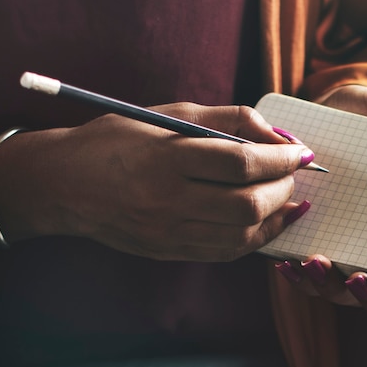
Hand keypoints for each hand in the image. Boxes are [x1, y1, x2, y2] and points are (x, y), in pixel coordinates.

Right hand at [0, 103, 314, 260]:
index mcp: (167, 158)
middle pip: (248, 205)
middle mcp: (168, 201)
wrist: (65, 184)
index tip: (301, 151)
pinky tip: (269, 220)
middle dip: (284, 188)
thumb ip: (229, 120)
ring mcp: (167, 233)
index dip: (281, 157)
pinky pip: (225, 252)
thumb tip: (278, 136)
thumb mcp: (172, 114)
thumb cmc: (120, 138)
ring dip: (278, 216)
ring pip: (242, 236)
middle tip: (293, 171)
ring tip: (290, 197)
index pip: (241, 163)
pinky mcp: (168, 251)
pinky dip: (256, 237)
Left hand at [275, 85, 366, 314]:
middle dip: (362, 294)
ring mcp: (340, 243)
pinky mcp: (306, 236)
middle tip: (351, 276)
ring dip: (322, 286)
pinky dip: (294, 273)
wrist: (326, 106)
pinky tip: (286, 260)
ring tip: (312, 262)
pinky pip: (300, 269)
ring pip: (334, 288)